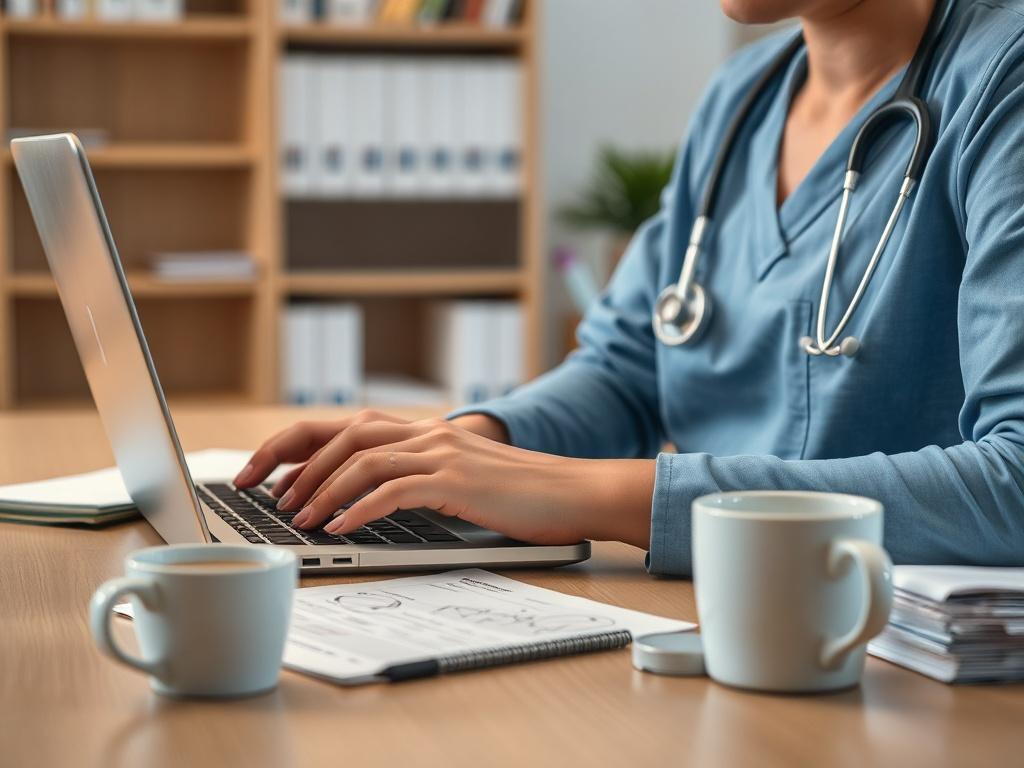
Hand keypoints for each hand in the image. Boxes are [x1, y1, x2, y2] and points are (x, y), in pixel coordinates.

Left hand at [237, 411, 654, 546]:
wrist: (575, 490)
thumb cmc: (520, 493)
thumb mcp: (459, 479)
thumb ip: (417, 479)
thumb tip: (362, 502)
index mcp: (422, 432)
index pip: (342, 425)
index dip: (294, 444)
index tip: (258, 472)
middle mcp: (426, 433)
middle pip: (340, 431)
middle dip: (289, 459)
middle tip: (256, 491)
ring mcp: (442, 453)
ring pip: (361, 458)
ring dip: (319, 488)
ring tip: (294, 517)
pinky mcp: (458, 481)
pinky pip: (394, 490)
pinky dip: (358, 509)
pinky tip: (337, 529)